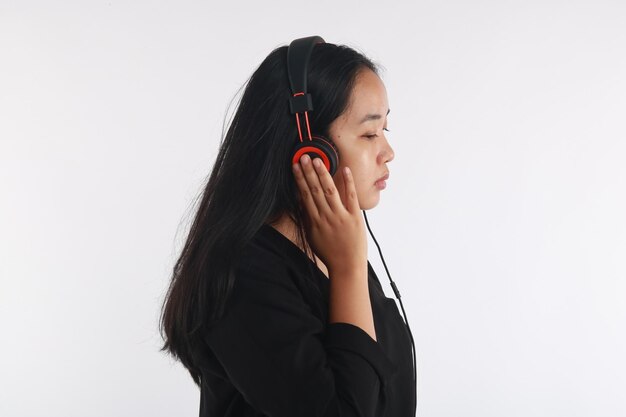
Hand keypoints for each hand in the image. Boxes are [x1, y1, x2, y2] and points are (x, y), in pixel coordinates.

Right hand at [292, 155, 366, 275]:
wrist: (346, 267)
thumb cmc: (329, 253)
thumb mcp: (313, 236)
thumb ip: (308, 219)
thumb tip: (302, 202)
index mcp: (315, 221)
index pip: (305, 195)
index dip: (300, 179)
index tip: (295, 166)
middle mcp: (326, 217)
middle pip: (315, 190)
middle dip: (308, 172)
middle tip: (304, 157)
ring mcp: (341, 216)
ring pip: (330, 191)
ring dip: (323, 175)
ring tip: (318, 161)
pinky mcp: (355, 218)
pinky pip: (351, 197)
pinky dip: (348, 183)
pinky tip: (344, 170)